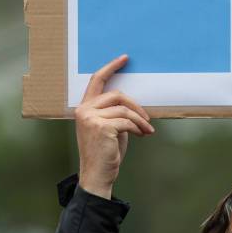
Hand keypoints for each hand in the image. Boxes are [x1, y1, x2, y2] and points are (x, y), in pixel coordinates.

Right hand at [74, 55, 153, 198]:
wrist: (97, 175)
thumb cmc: (106, 152)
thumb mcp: (110, 127)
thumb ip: (115, 112)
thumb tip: (135, 103)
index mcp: (84, 107)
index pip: (96, 81)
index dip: (111, 67)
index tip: (125, 58)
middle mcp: (84, 110)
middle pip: (117, 94)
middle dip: (136, 106)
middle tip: (147, 119)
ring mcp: (90, 118)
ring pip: (125, 109)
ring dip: (140, 120)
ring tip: (147, 130)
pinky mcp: (101, 127)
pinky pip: (128, 121)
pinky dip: (139, 127)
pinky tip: (143, 135)